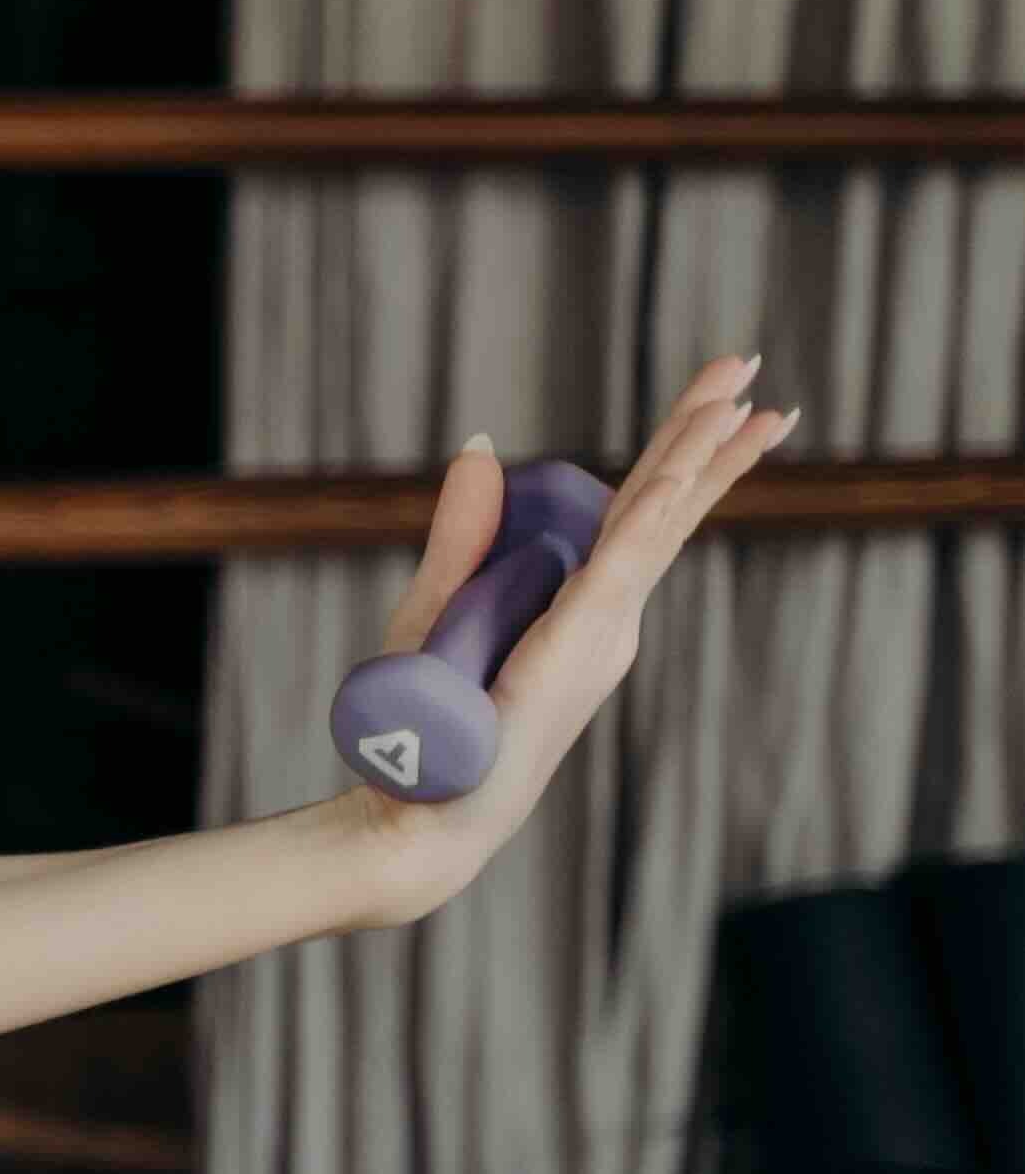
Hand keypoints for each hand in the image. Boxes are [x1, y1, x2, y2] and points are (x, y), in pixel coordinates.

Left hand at [335, 348, 795, 923]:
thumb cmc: (432, 722)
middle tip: (751, 366)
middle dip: (711, 434)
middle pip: (666, 505)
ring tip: (749, 404)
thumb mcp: (442, 600)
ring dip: (697, 461)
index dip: (682, 446)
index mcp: (587, 602)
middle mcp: (608, 615)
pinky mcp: (570, 648)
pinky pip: (616, 572)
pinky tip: (674, 479)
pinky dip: (647, 522)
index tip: (723, 389)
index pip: (642, 508)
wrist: (422, 808)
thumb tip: (481, 446)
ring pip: (656, 527)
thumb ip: (468, 527)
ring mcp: (598, 632)